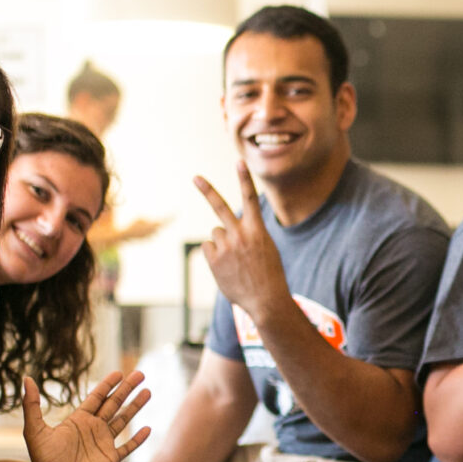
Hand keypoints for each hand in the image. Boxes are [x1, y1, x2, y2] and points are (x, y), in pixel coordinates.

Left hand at [18, 370, 150, 461]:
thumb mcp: (34, 431)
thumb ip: (32, 405)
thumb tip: (26, 378)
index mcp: (78, 420)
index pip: (96, 397)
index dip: (108, 384)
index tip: (119, 372)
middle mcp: (92, 429)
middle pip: (113, 404)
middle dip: (126, 389)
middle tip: (140, 374)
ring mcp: (103, 444)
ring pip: (123, 421)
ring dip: (135, 407)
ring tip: (148, 392)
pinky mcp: (110, 459)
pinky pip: (127, 447)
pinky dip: (138, 439)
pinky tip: (148, 428)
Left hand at [196, 166, 292, 320]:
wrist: (266, 300)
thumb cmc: (268, 274)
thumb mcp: (266, 249)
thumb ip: (246, 235)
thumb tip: (216, 232)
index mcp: (258, 230)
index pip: (250, 199)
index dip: (244, 179)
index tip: (238, 161)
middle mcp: (240, 235)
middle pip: (220, 207)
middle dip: (207, 190)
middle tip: (194, 176)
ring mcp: (226, 247)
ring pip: (215, 233)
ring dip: (222, 243)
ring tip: (235, 260)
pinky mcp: (215, 260)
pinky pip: (208, 247)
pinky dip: (215, 255)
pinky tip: (226, 267)